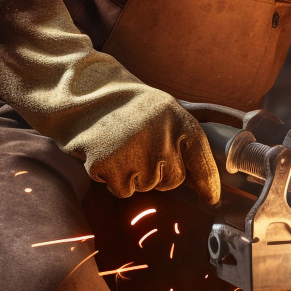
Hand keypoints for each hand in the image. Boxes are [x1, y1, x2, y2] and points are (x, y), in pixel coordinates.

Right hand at [0, 0, 220, 205]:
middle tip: (140, 149)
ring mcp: (136, 154)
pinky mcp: (110, 167)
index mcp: (178, 119)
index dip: (208, 182)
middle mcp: (162, 138)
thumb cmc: (121, 101)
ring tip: (120, 145)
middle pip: (172, 181)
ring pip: (145, 187)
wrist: (79, 93)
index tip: (211, 198)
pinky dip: (113, 178)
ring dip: (133, 174)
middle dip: (159, 174)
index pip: (201, 159)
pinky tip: (105, 153)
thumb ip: (179, 138)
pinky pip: (121, 190)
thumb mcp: (160, 110)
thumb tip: (195, 176)